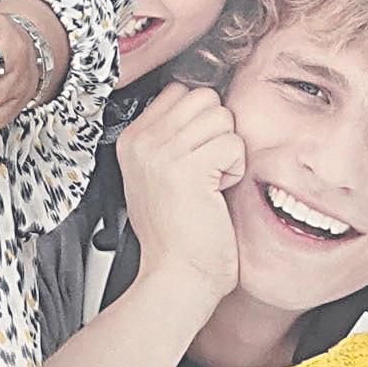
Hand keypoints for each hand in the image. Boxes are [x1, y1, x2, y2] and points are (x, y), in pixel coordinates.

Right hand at [114, 87, 244, 294]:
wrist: (178, 274)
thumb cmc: (178, 234)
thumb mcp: (160, 175)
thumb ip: (173, 137)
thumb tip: (207, 107)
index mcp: (133, 139)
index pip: (179, 91)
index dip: (201, 120)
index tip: (198, 155)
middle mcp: (142, 142)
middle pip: (204, 98)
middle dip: (217, 131)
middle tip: (206, 170)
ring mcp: (162, 152)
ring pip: (221, 117)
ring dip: (227, 151)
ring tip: (210, 183)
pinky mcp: (188, 168)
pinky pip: (233, 144)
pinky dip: (234, 170)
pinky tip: (216, 194)